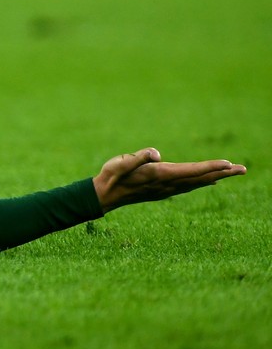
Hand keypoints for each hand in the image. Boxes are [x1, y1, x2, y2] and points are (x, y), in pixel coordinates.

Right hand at [92, 148, 245, 212]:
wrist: (105, 195)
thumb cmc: (112, 175)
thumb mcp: (121, 162)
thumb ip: (138, 157)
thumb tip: (155, 153)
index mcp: (161, 175)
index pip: (191, 170)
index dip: (210, 166)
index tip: (228, 164)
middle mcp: (168, 184)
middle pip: (201, 178)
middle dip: (222, 173)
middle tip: (243, 169)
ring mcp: (167, 189)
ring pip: (197, 182)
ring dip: (216, 177)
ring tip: (232, 172)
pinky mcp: (163, 190)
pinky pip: (190, 186)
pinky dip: (203, 181)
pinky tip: (209, 181)